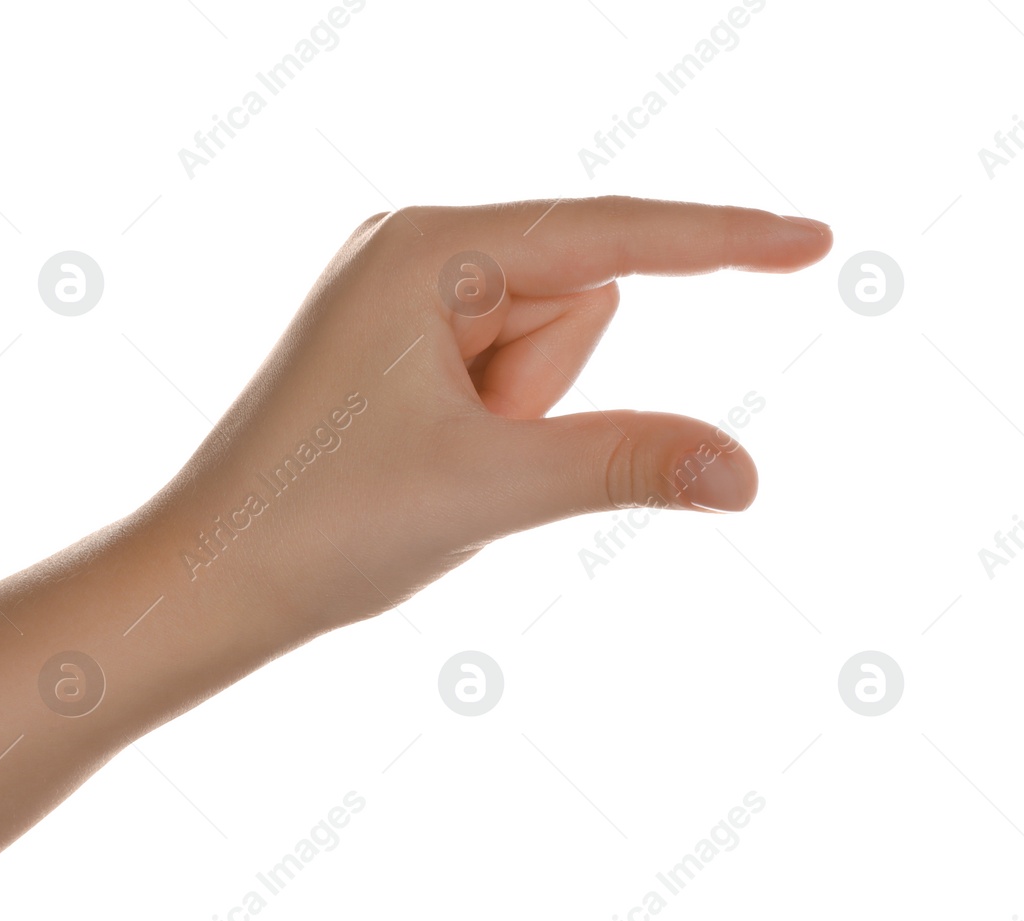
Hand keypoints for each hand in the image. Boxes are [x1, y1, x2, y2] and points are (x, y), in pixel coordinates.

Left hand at [142, 196, 831, 636]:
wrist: (210, 580)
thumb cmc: (319, 524)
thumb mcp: (489, 488)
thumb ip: (626, 465)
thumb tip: (745, 472)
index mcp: (427, 248)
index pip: (612, 238)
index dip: (719, 241)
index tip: (812, 240)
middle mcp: (413, 250)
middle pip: (575, 303)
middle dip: (543, 398)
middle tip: (455, 452)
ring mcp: (404, 297)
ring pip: (545, 349)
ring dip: (515, 423)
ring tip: (426, 463)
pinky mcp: (400, 345)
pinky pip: (504, 378)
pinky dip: (491, 431)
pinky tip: (414, 468)